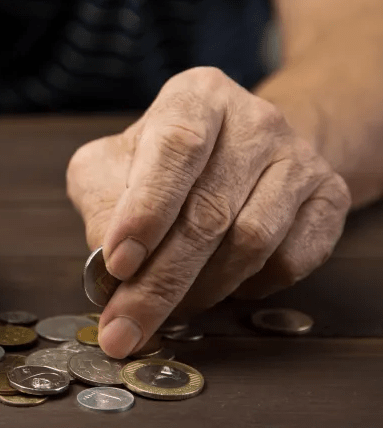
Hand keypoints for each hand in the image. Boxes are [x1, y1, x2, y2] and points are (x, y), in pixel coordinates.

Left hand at [67, 67, 350, 357]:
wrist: (249, 150)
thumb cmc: (166, 163)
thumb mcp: (113, 164)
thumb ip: (99, 200)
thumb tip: (105, 261)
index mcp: (195, 98)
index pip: (176, 147)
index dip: (146, 210)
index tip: (117, 264)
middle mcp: (253, 120)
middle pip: (208, 212)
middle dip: (159, 283)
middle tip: (125, 330)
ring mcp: (298, 158)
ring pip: (250, 242)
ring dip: (201, 290)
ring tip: (169, 307)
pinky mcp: (328, 197)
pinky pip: (289, 261)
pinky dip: (248, 287)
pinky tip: (222, 284)